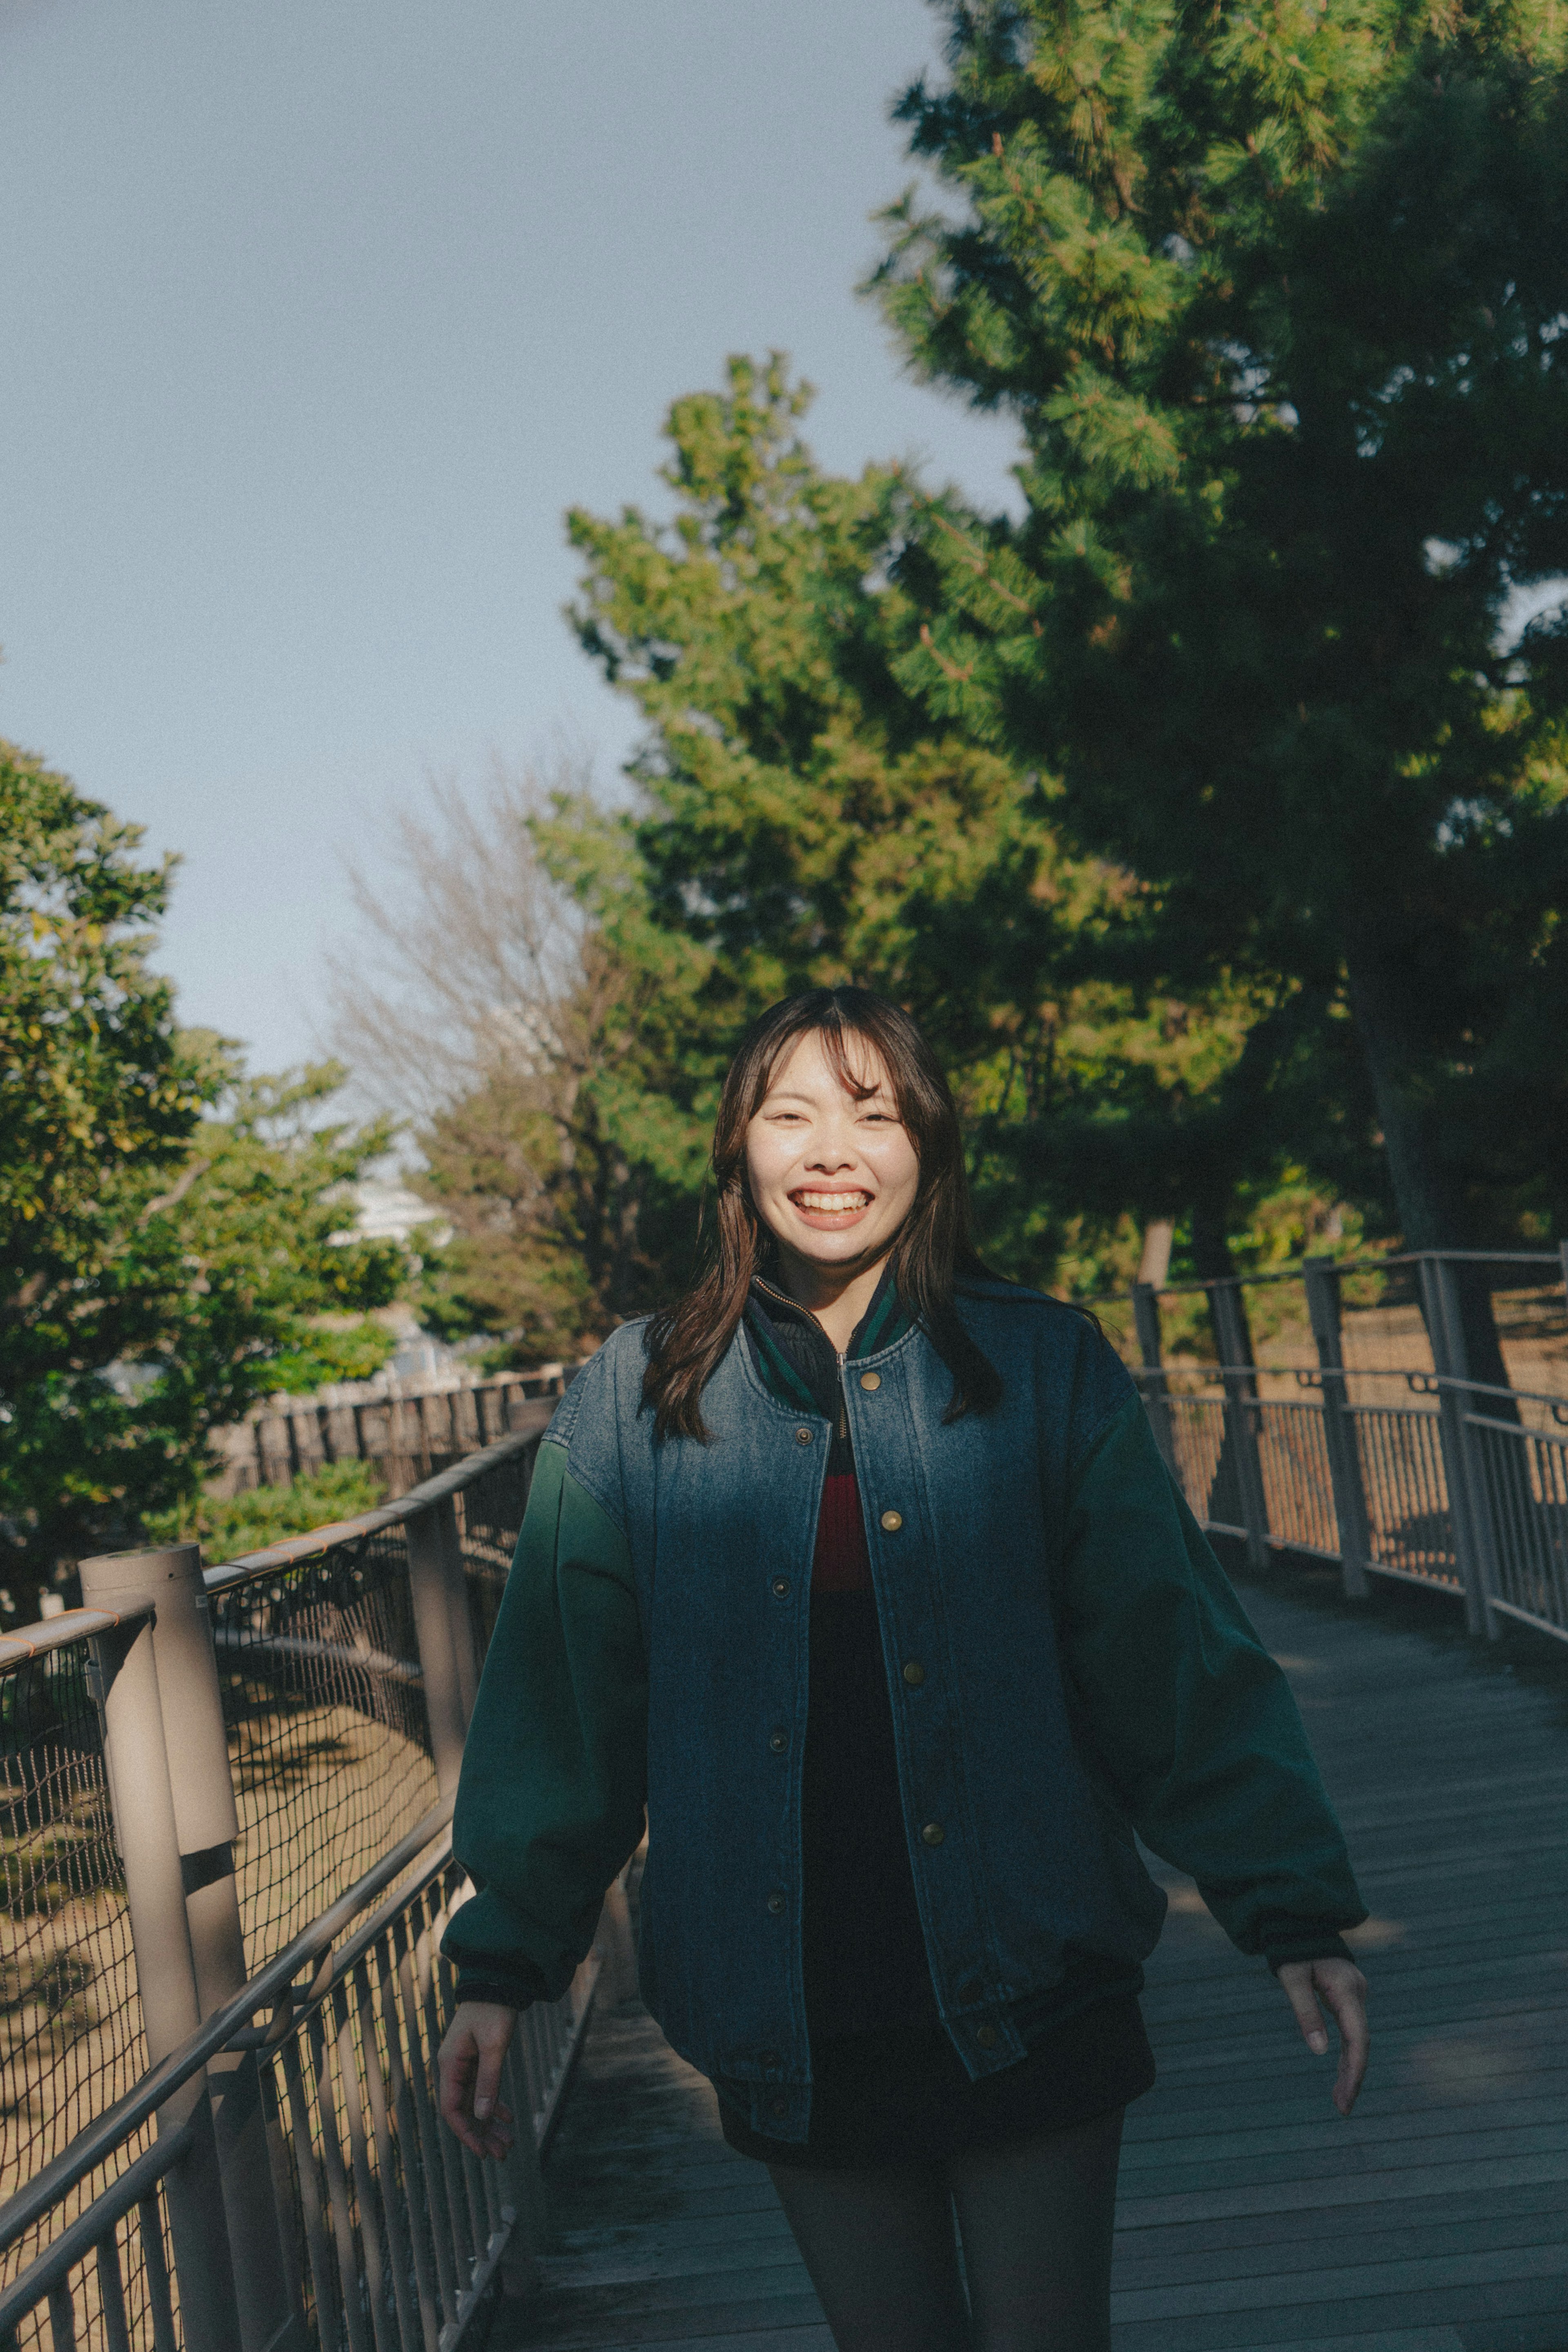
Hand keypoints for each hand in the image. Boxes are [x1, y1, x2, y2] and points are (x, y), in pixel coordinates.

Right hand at [438, 2001, 518, 2159]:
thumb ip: (489, 2080)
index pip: (452, 2109)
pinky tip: (508, 2118)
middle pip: (463, 2111)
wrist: (497, 1982)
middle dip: (481, 2134)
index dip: (466, 2133)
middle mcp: (452, 2068)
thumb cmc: (494, 2010)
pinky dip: (494, 2105)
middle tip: (503, 2154)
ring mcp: (463, 2065)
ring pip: (474, 2104)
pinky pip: (481, 2091)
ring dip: (490, 2124)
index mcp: (450, 2064)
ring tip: (509, 2143)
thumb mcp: (494, 2045)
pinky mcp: (475, 2061)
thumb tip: (483, 2116)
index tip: (483, 2152)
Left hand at [1276, 1956, 1367, 2115]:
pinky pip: (1351, 2033)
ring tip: (1340, 2102)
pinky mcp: (1349, 2000)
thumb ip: (1306, 2011)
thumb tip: (1319, 2051)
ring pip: (1357, 2040)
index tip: (1347, 2097)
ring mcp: (1356, 1997)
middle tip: (1342, 2109)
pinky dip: (1346, 2055)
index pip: (1358, 2038)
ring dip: (1350, 2069)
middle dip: (1353, 2076)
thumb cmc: (1293, 1949)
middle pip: (1360, 2043)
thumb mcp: (1293, 1977)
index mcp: (1347, 1989)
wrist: (1301, 1924)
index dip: (1355, 2070)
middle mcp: (1358, 1995)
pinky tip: (1340, 2077)